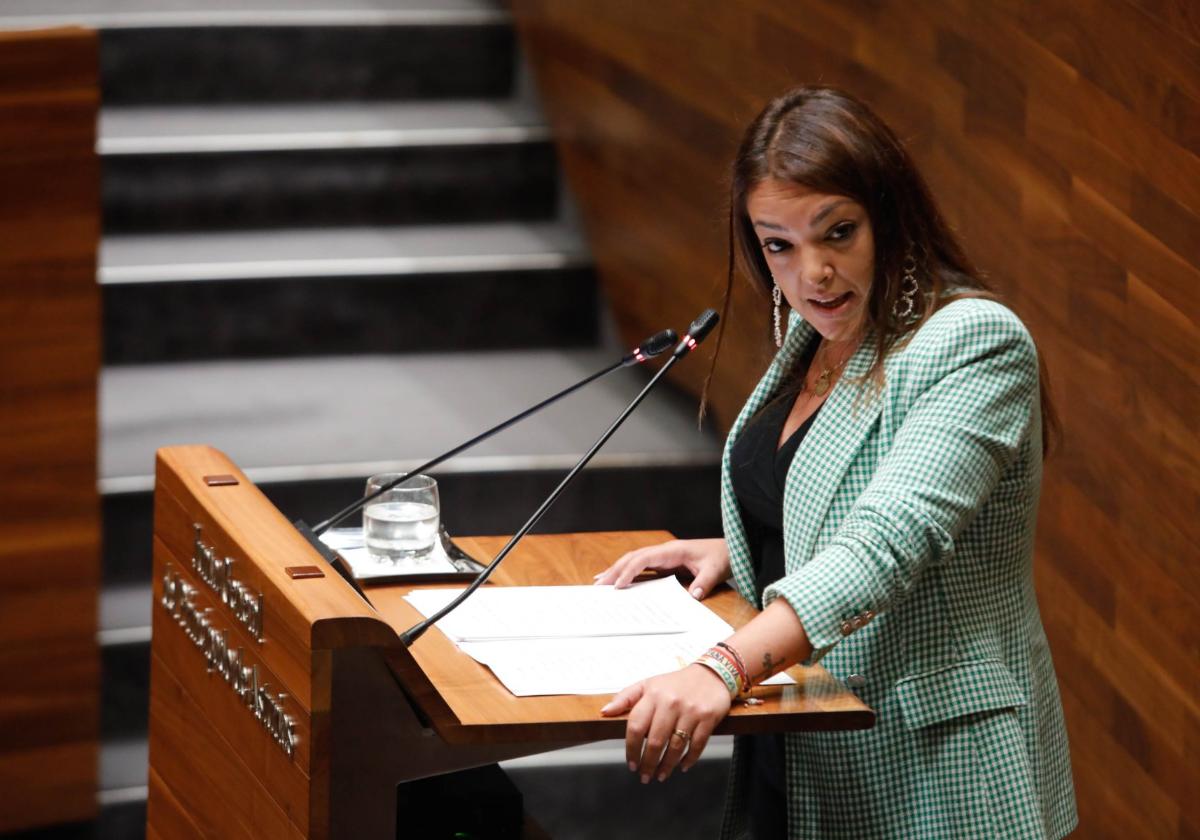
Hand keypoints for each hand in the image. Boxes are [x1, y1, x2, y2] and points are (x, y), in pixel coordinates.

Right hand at [593, 538, 730, 598]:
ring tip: (599, 583)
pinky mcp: (665, 564)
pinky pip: (642, 568)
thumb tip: (694, 595)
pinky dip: (628, 573)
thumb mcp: (715, 570)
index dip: (629, 571)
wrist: (731, 550)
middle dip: (615, 570)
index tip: (617, 585)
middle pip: (633, 558)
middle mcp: (664, 551)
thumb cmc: (722, 557)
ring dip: (617, 571)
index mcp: (673, 550)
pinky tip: (618, 582)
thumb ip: (704, 582)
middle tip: (598, 585)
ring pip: (634, 561)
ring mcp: (663, 557)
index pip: (644, 559)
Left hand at [600, 664, 731, 782]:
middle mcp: (670, 703)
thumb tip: (604, 711)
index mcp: (653, 695)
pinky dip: (689, 759)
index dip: (631, 749)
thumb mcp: (648, 684)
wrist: (710, 674)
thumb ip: (625, 698)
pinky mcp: (707, 718)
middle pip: (655, 741)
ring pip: (676, 746)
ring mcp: (690, 711)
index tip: (631, 763)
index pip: (636, 727)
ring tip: (660, 775)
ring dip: (667, 765)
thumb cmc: (675, 683)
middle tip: (644, 776)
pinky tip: (682, 766)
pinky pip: (697, 744)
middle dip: (648, 763)